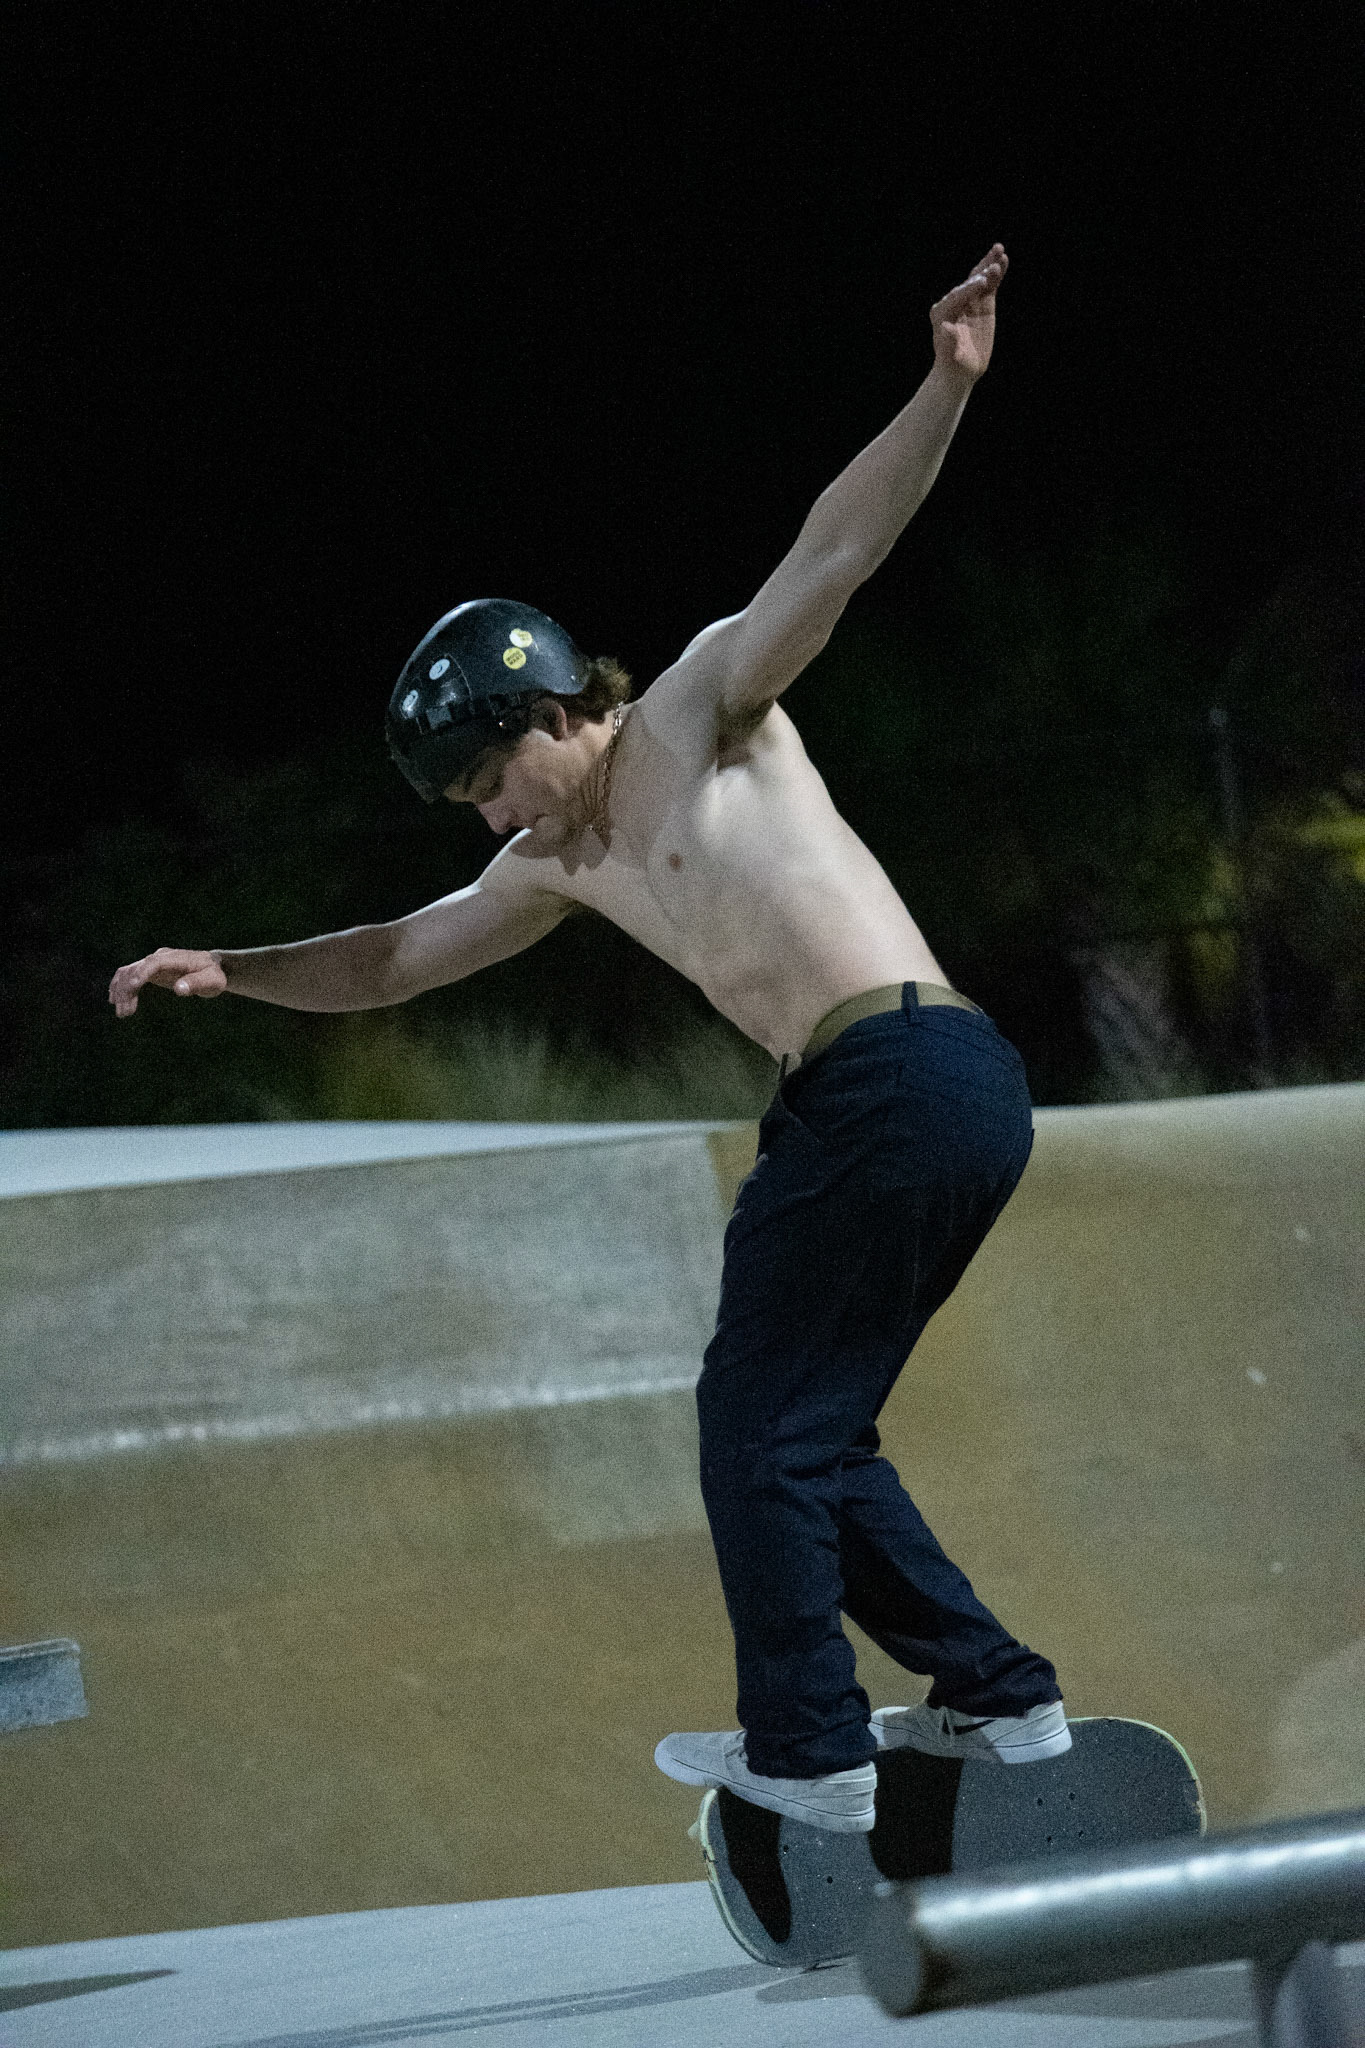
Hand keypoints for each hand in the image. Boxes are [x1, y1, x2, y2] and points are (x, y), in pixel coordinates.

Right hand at [109, 946, 226, 1017]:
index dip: (142, 972)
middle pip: (136, 968)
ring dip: (121, 991)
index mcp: (175, 958)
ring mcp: (153, 962)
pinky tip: (115, 1002)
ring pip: (129, 972)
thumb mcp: (212, 981)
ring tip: (122, 1013)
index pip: (154, 962)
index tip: (133, 987)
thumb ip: (197, 983)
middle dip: (127, 989)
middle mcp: (160, 957)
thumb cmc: (213, 975)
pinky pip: (129, 975)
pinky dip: (120, 987)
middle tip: (125, 1012)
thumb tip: (180, 989)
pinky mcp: (149, 970)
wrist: (212, 967)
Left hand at [930, 243, 1007, 381]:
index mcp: (942, 312)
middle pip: (969, 283)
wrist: (960, 369)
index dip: (970, 290)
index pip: (957, 297)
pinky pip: (990, 286)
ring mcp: (970, 301)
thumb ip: (948, 340)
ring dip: (989, 265)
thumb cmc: (953, 363)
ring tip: (1000, 251)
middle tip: (993, 264)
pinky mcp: (982, 303)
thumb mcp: (951, 354)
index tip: (983, 284)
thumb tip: (946, 328)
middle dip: (981, 272)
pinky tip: (1004, 261)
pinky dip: (997, 274)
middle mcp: (954, 302)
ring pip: (980, 279)